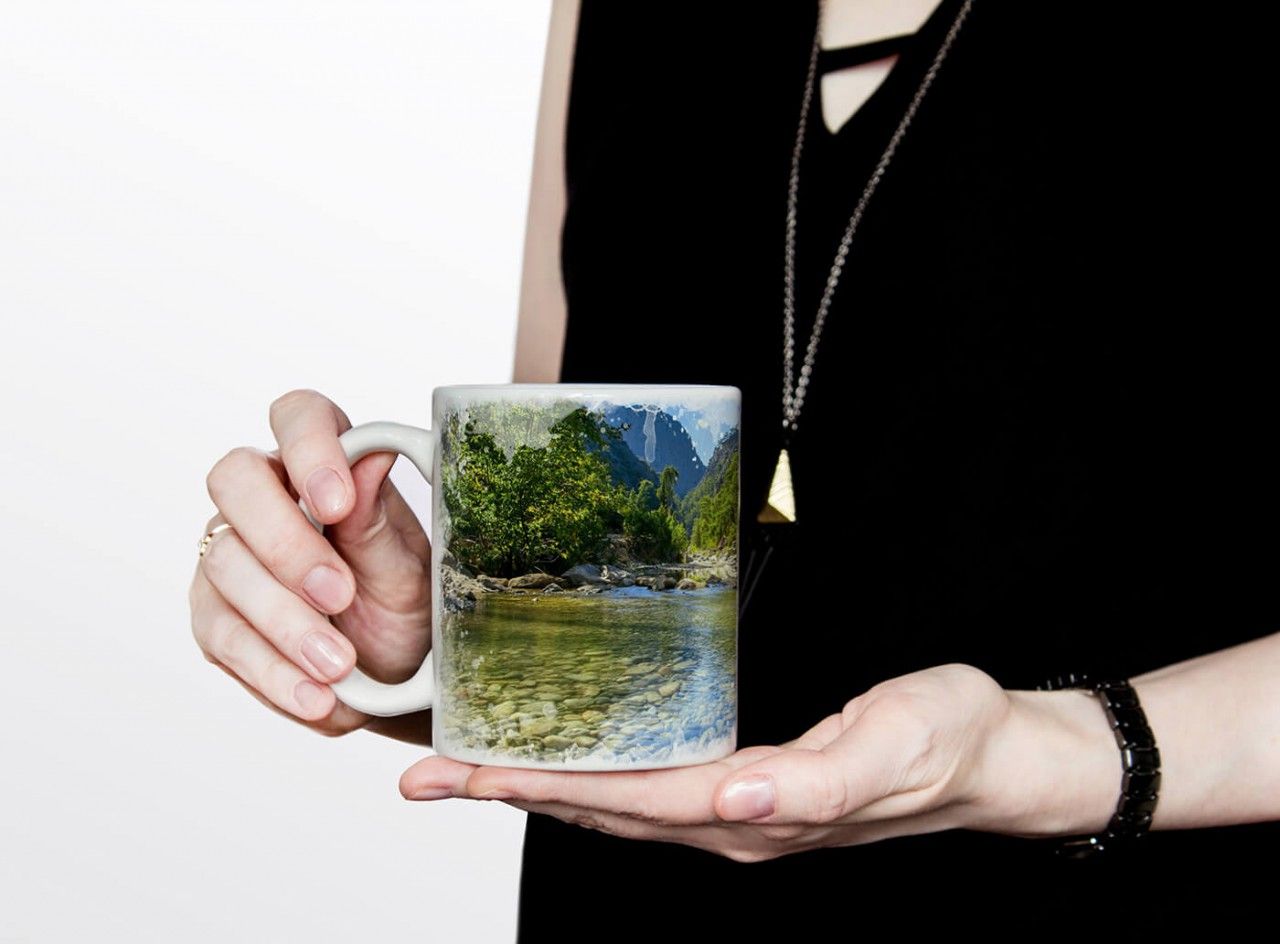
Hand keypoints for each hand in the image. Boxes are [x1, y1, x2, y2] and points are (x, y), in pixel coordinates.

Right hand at [190, 389, 431, 742]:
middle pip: (236, 478)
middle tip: (338, 594)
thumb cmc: (407, 603)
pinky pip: (223, 635)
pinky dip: (272, 670)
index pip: (299, 416)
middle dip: (286, 542)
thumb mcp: (410, 569)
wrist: (396, 676)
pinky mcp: (213, 614)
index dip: (309, 447)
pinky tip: (314, 694)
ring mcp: (229, 552)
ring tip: (339, 663)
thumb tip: (372, 456)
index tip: (337, 502)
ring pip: (225, 563)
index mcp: (324, 464)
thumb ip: (379, 520)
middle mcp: (265, 496)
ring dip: (285, 620)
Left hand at [400, 664, 1118, 859]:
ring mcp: (740, 815)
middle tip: (426, 774)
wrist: (994, 756)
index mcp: (760, 814)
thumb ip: (818, 783)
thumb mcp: (895, 746)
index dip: (540, 788)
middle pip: (601, 811)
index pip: (626, 801)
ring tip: (468, 770)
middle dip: (510, 793)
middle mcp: (735, 824)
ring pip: (616, 805)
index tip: (463, 774)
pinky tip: (567, 759)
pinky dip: (590, 778)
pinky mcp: (750, 792)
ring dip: (538, 789)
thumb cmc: (949, 739)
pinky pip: (648, 790)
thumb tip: (740, 801)